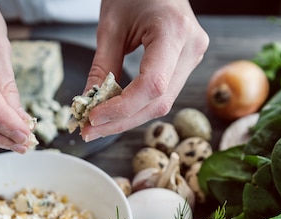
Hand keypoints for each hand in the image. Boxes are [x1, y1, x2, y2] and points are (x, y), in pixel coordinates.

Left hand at [81, 0, 208, 141]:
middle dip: (121, 121)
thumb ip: (101, 67)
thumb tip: (87, 103)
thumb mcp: (111, 25)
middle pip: (158, 102)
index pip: (152, 85)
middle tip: (89, 131)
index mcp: (174, 31)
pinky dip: (137, 106)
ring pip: (162, 104)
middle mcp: (192, 48)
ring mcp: (193, 57)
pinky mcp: (187, 63)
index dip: (122, 108)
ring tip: (98, 125)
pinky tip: (115, 112)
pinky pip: (163, 94)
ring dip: (127, 118)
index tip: (94, 117)